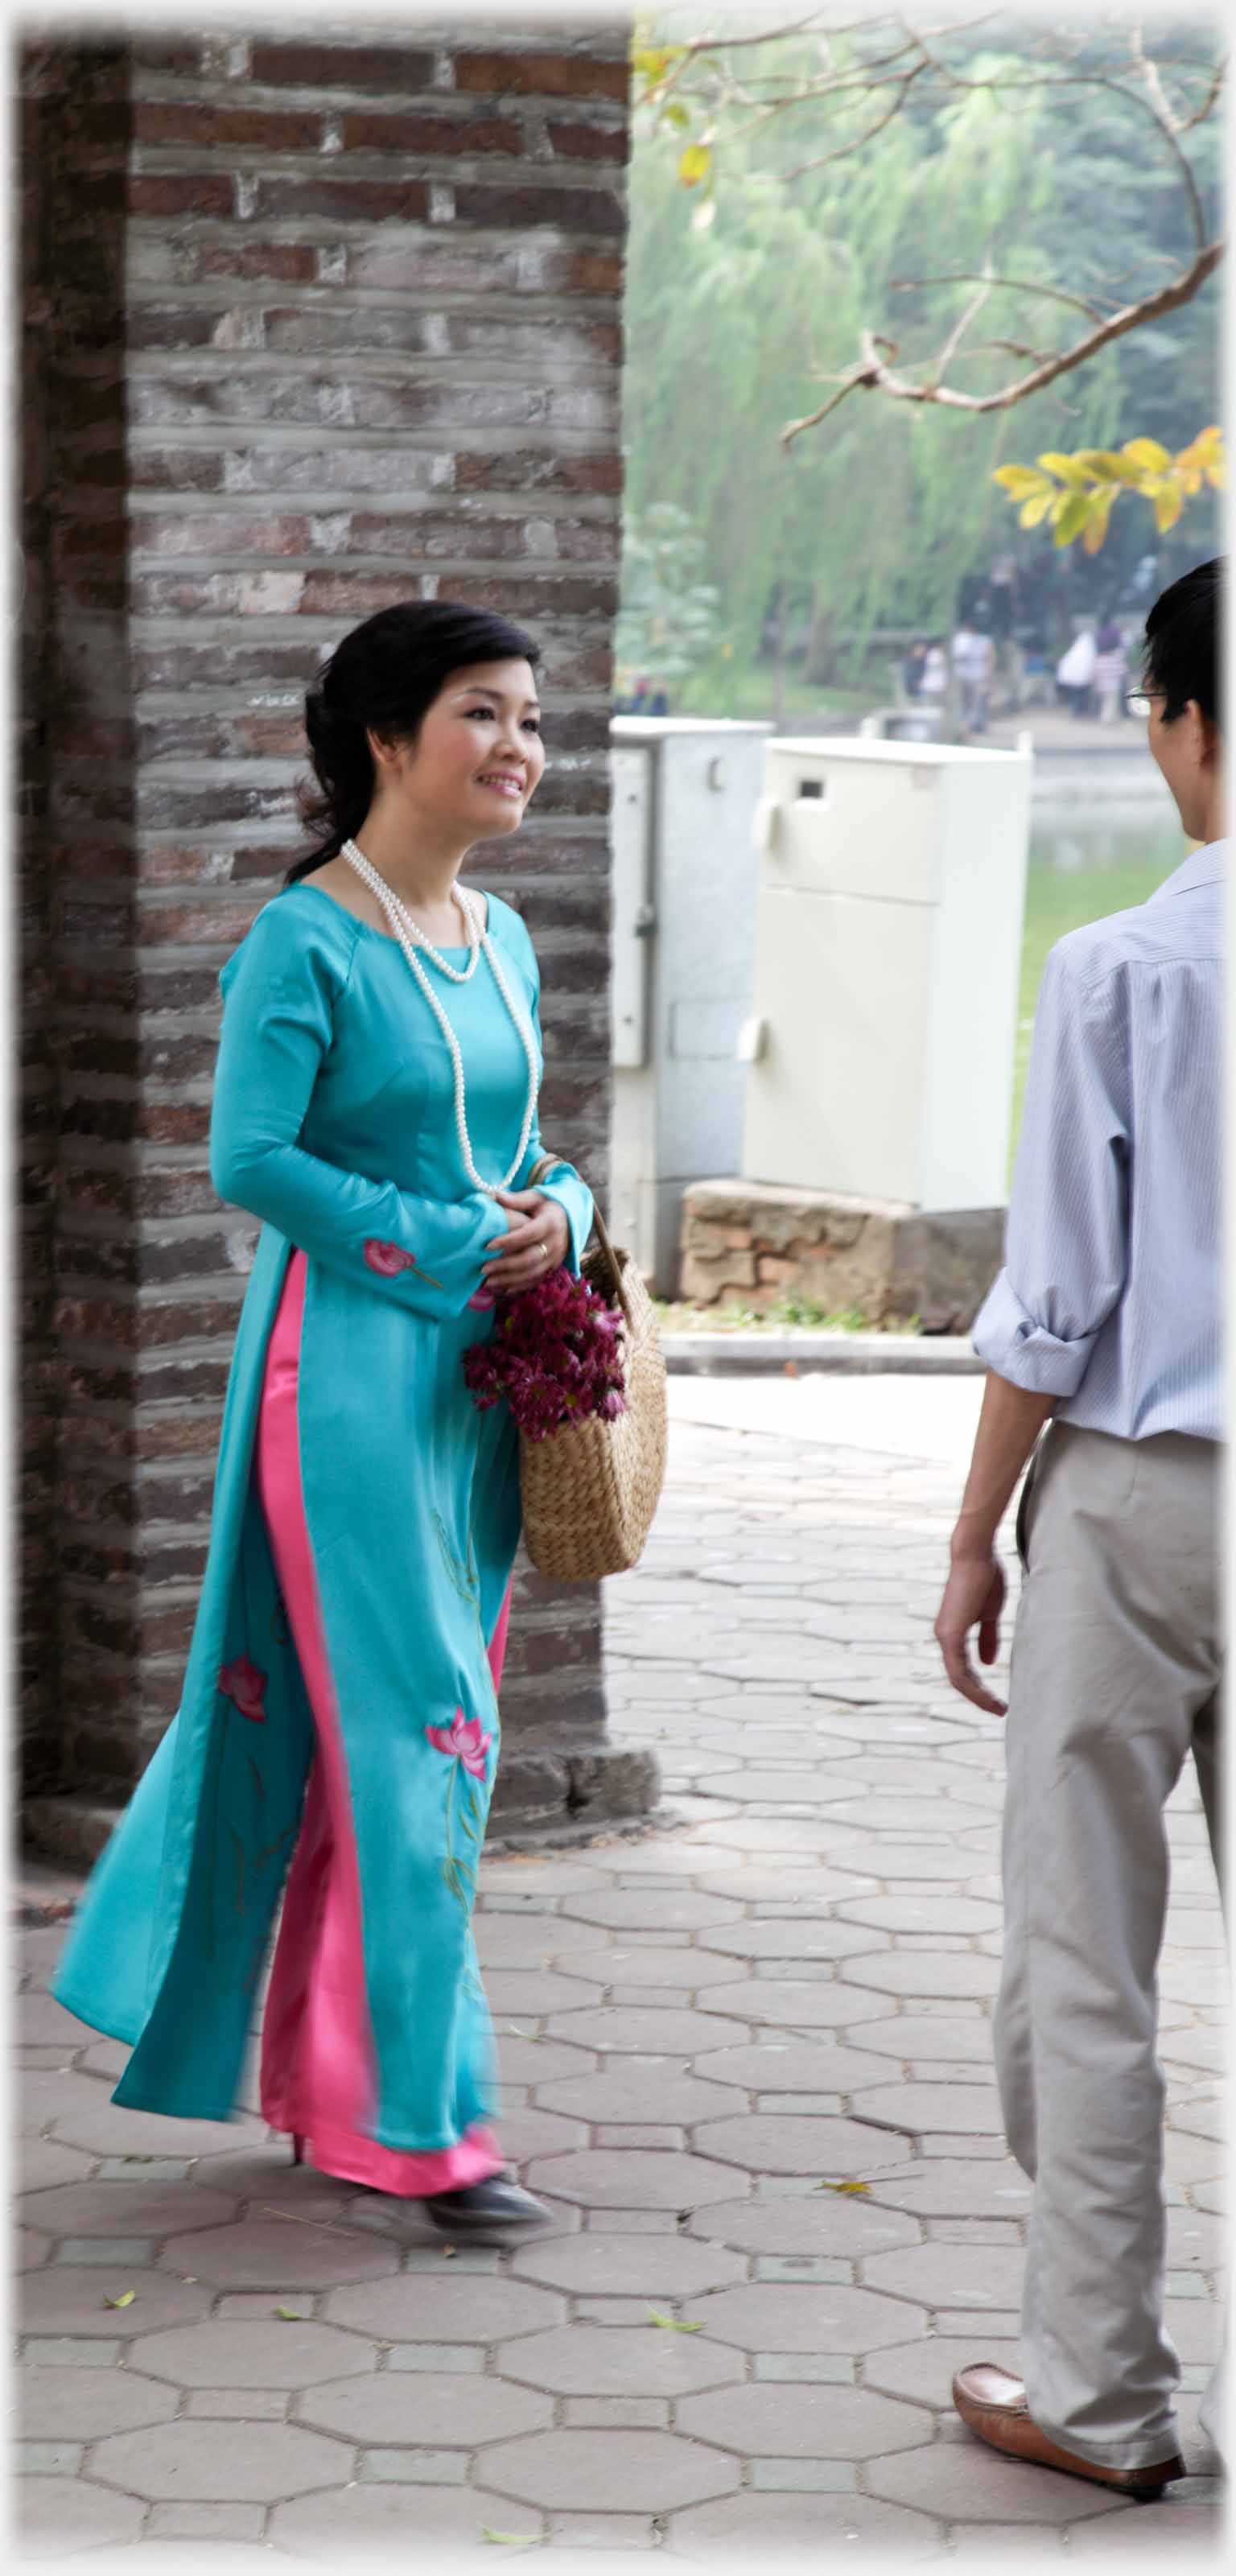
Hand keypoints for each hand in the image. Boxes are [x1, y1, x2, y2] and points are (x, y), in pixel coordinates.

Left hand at [482, 1189, 569, 1294]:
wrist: (572, 1220)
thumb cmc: (549, 1206)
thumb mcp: (537, 1197)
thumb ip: (518, 1199)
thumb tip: (497, 1196)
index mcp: (550, 1224)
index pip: (527, 1234)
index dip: (508, 1241)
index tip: (487, 1245)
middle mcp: (555, 1243)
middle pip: (529, 1258)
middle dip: (505, 1265)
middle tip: (483, 1268)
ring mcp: (555, 1258)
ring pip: (532, 1273)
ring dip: (509, 1280)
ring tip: (488, 1282)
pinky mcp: (553, 1268)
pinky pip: (537, 1281)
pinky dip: (520, 1287)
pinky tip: (502, 1290)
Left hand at [934, 1550, 1008, 1714]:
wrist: (977, 1556)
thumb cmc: (984, 1578)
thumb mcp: (990, 1614)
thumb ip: (988, 1637)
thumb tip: (987, 1662)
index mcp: (953, 1633)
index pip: (962, 1670)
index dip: (979, 1688)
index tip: (997, 1700)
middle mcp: (944, 1637)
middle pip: (959, 1680)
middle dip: (980, 1698)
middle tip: (1000, 1710)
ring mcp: (945, 1637)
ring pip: (958, 1680)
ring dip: (978, 1697)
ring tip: (998, 1708)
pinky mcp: (950, 1635)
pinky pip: (959, 1671)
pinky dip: (974, 1688)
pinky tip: (989, 1697)